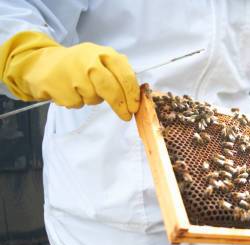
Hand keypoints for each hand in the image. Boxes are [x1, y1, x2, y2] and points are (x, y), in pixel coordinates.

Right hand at [1, 31, 139, 120]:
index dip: (132, 95)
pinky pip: (77, 103)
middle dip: (120, 105)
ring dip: (91, 99)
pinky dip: (76, 101)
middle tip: (125, 115)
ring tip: (81, 88)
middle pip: (111, 89)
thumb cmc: (78, 66)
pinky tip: (69, 90)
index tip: (135, 108)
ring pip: (93, 98)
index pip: (125, 75)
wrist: (43, 63)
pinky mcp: (58, 85)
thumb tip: (135, 96)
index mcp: (104, 54)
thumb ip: (118, 74)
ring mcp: (72, 72)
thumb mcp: (101, 61)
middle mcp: (89, 60)